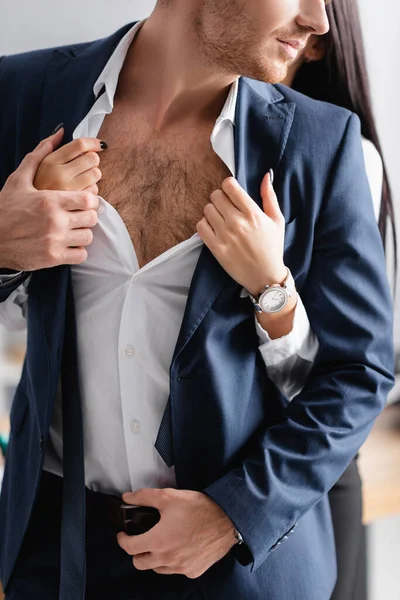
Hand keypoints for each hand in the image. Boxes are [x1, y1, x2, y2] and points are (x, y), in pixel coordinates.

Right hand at [0, 130, 100, 270]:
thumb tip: (58, 133)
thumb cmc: (5, 207)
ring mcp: (55, 240)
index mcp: (50, 200)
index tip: (83, 201)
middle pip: (91, 217)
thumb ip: (40, 155)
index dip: (90, 200)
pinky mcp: (54, 257)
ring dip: (82, 233)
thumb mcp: (19, 179)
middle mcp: (55, 220)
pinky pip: (81, 254)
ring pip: (88, 236)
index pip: (89, 199)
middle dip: (87, 216)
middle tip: (78, 216)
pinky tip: (68, 244)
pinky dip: (77, 250)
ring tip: (72, 230)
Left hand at [117, 488, 236, 577]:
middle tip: (141, 539)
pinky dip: (172, 562)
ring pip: (157, 568)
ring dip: (154, 558)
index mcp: (158, 541)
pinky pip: (176, 570)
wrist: (227, 520)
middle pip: (140, 563)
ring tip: (160, 542)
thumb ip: (145, 497)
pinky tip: (178, 548)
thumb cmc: (199, 508)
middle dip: (136, 551)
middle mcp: (167, 559)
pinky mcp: (193, 571)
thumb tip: (127, 498)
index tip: (123, 534)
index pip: (129, 548)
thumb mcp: (169, 496)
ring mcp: (181, 567)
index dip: (122, 540)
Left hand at [196, 173, 286, 295]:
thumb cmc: (272, 247)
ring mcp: (225, 235)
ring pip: (207, 209)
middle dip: (220, 198)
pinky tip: (214, 228)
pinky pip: (200, 226)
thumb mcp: (277, 220)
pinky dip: (205, 224)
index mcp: (253, 213)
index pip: (230, 186)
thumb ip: (270, 197)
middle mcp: (237, 222)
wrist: (265, 277)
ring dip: (213, 211)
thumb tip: (265, 176)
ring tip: (221, 219)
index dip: (229, 185)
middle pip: (216, 196)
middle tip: (227, 207)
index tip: (232, 192)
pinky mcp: (216, 248)